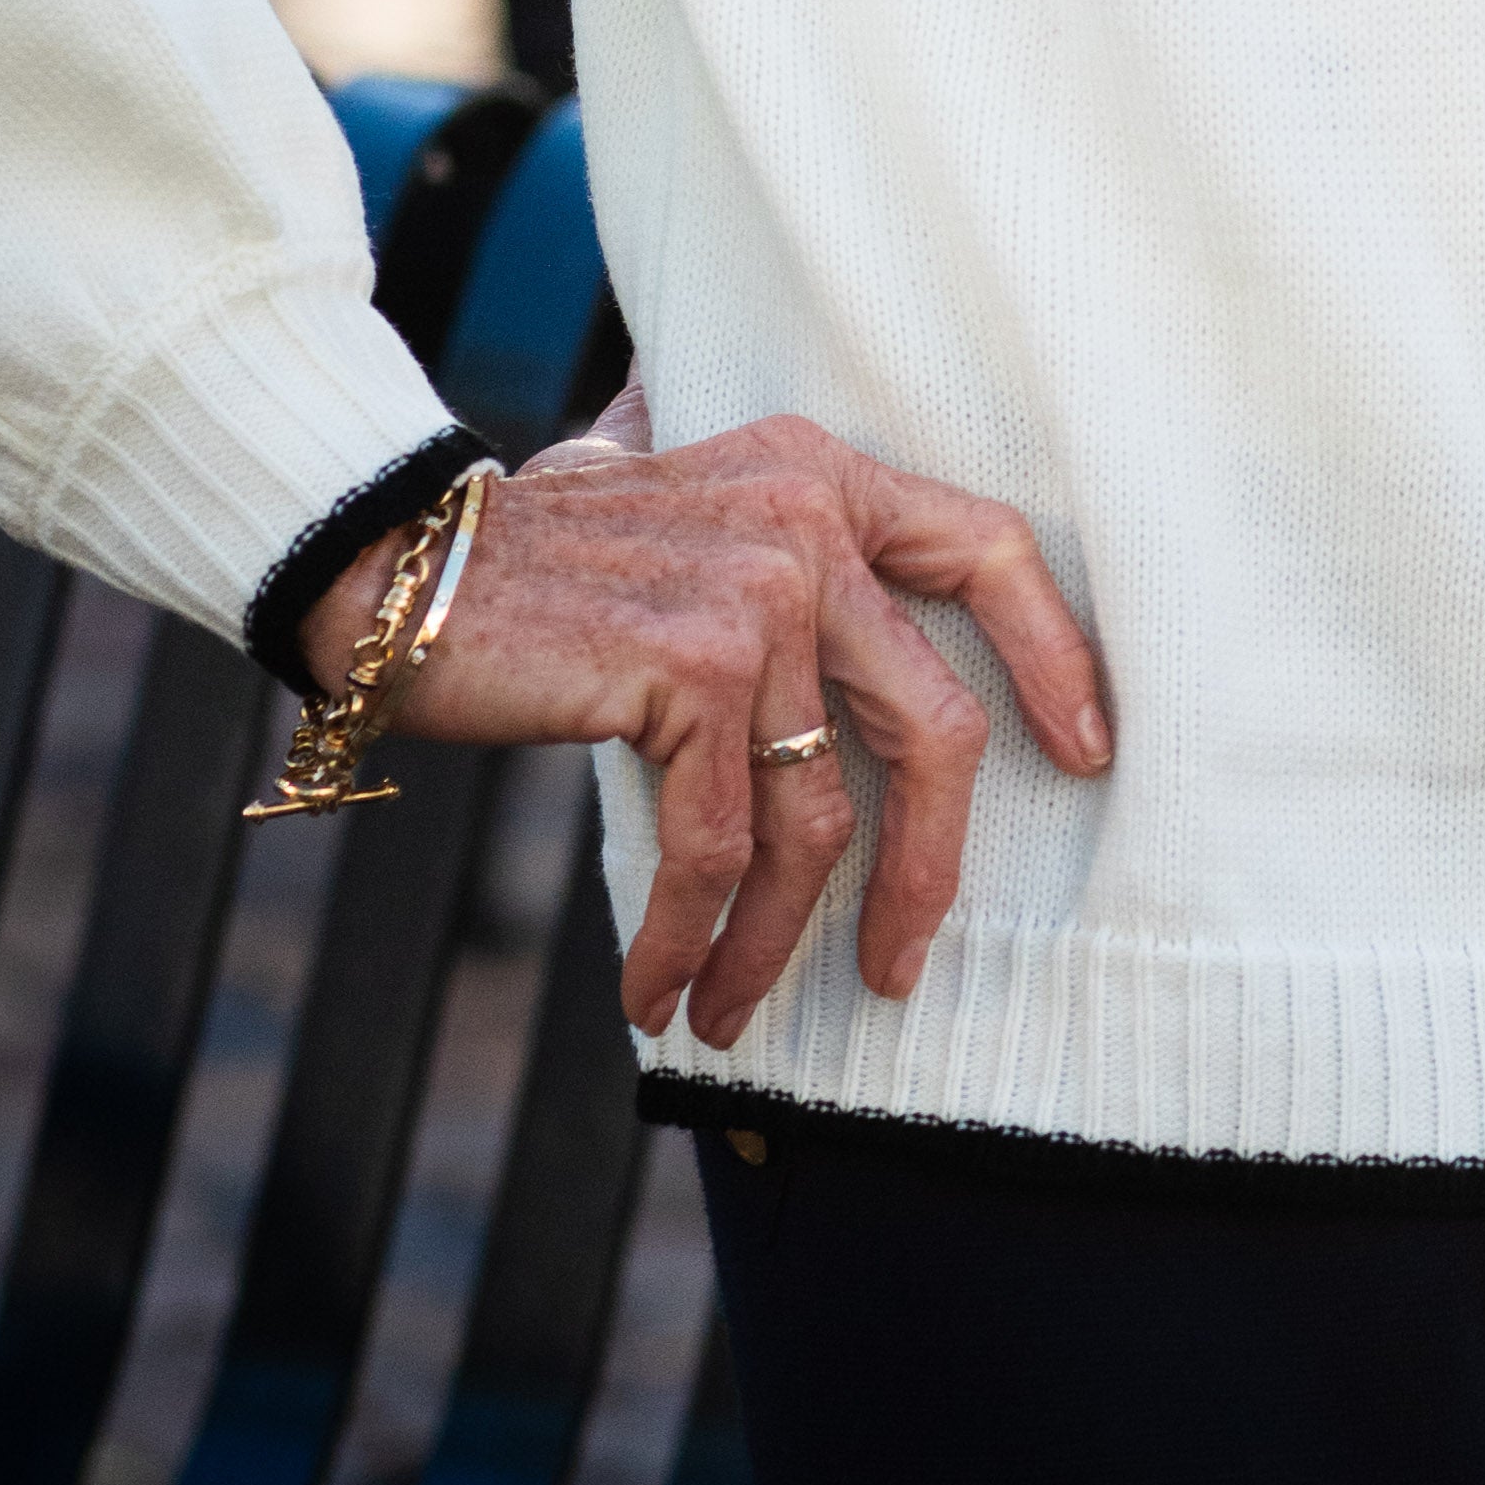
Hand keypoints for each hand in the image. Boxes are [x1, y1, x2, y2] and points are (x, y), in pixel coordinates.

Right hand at [300, 386, 1111, 1045]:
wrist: (397, 566)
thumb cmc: (533, 561)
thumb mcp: (673, 513)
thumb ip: (760, 544)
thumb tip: (837, 659)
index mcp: (822, 474)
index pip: (987, 547)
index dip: (1053, 654)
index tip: (1087, 751)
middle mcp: (808, 517)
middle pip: (933, 727)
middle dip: (926, 871)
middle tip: (897, 968)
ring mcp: (759, 590)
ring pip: (818, 815)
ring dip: (777, 940)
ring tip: (730, 1010)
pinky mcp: (694, 666)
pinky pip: (722, 845)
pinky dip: (694, 936)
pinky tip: (662, 988)